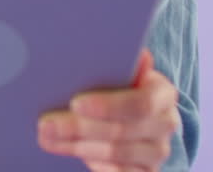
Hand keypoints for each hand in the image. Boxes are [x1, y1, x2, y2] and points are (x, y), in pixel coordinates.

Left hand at [36, 48, 179, 171]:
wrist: (141, 116)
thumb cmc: (123, 86)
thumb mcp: (123, 70)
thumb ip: (119, 61)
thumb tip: (126, 51)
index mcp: (163, 93)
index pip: (141, 103)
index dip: (108, 106)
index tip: (75, 103)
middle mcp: (166, 124)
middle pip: (121, 131)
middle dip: (79, 128)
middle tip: (46, 123)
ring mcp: (157, 152)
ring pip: (114, 154)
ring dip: (76, 145)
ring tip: (47, 136)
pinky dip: (90, 163)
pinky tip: (67, 151)